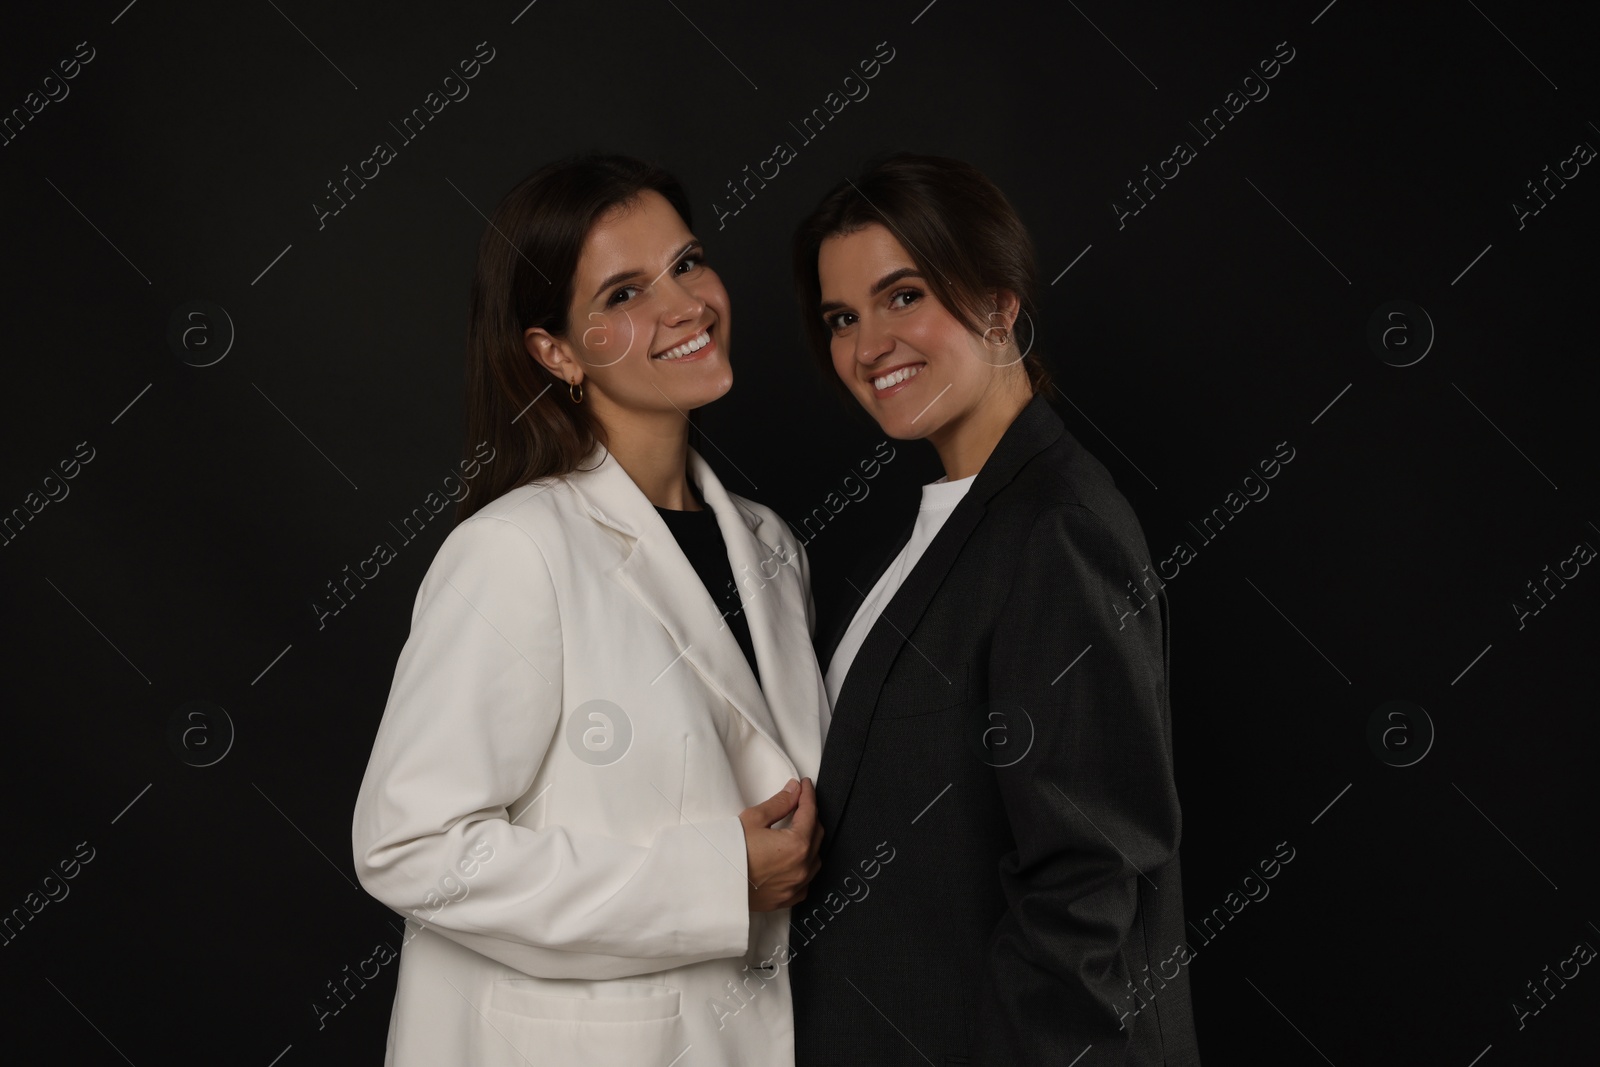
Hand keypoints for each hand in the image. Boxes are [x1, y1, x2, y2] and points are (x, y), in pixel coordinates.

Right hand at [739, 777, 822, 910]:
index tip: (805, 785)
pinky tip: (795, 859)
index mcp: (797, 846)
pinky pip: (806, 881)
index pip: (810, 813)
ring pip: (815, 859)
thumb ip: (779, 803)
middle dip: (810, 816)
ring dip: (810, 841)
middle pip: (817, 835)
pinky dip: (805, 866)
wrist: (713, 885)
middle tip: (800, 803)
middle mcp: (802, 868)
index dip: (808, 795)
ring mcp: (796, 886)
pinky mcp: (787, 899)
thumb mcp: (753, 820)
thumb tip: (794, 791)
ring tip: (798, 829)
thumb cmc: (730, 853)